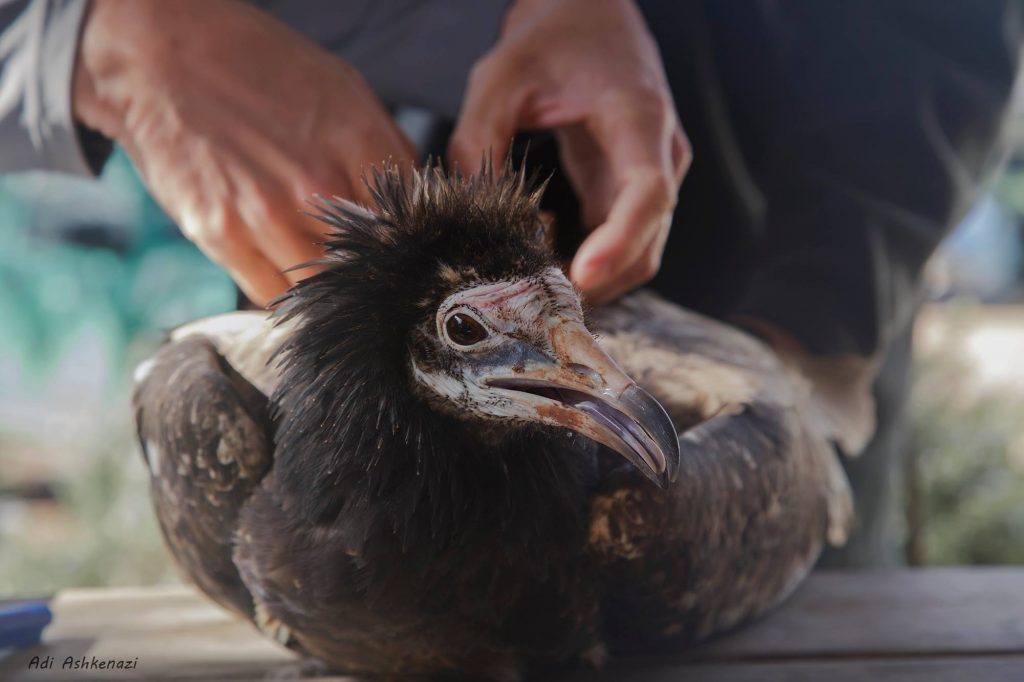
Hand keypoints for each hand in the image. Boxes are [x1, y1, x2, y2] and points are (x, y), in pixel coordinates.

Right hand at [73, 0, 415, 305]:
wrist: (159, 56)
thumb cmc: (255, 66)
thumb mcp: (341, 87)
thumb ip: (386, 146)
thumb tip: (418, 196)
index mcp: (356, 140)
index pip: (412, 219)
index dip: (410, 238)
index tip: (401, 246)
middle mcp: (316, 183)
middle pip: (371, 260)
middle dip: (370, 266)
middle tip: (362, 261)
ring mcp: (267, 214)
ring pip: (323, 286)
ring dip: (327, 283)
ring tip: (318, 263)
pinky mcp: (222, 236)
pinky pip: (273, 294)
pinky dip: (285, 292)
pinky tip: (283, 267)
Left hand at [449, 0, 689, 303]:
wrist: (588, 16)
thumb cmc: (552, 38)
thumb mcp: (500, 77)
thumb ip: (479, 139)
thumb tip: (470, 211)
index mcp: (639, 117)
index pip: (648, 193)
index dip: (619, 241)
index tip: (583, 275)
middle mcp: (661, 155)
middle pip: (647, 243)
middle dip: (597, 281)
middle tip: (534, 300)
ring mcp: (650, 178)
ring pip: (638, 255)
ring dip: (593, 282)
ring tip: (533, 288)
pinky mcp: (628, 191)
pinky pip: (619, 245)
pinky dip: (587, 266)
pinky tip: (544, 266)